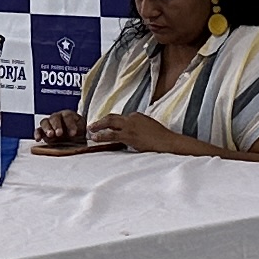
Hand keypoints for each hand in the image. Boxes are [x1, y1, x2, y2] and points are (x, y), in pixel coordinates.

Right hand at [32, 110, 88, 153]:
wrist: (74, 138)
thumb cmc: (79, 132)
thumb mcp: (84, 130)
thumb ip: (84, 130)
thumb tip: (90, 132)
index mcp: (68, 115)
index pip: (68, 116)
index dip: (70, 124)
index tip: (74, 133)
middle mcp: (57, 117)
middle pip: (55, 117)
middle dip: (57, 125)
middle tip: (60, 134)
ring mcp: (49, 124)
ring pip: (45, 122)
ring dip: (47, 128)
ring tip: (51, 135)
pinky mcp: (43, 131)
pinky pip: (38, 130)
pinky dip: (37, 134)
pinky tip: (38, 139)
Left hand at [85, 113, 205, 155]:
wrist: (168, 142)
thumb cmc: (161, 138)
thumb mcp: (149, 128)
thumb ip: (139, 128)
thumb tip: (131, 135)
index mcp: (137, 116)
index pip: (120, 118)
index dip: (110, 122)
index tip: (103, 126)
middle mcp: (132, 118)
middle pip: (112, 117)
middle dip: (100, 121)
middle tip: (91, 125)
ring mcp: (130, 126)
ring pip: (109, 124)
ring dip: (98, 127)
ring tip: (90, 131)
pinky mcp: (129, 136)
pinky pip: (111, 135)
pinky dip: (101, 136)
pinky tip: (95, 138)